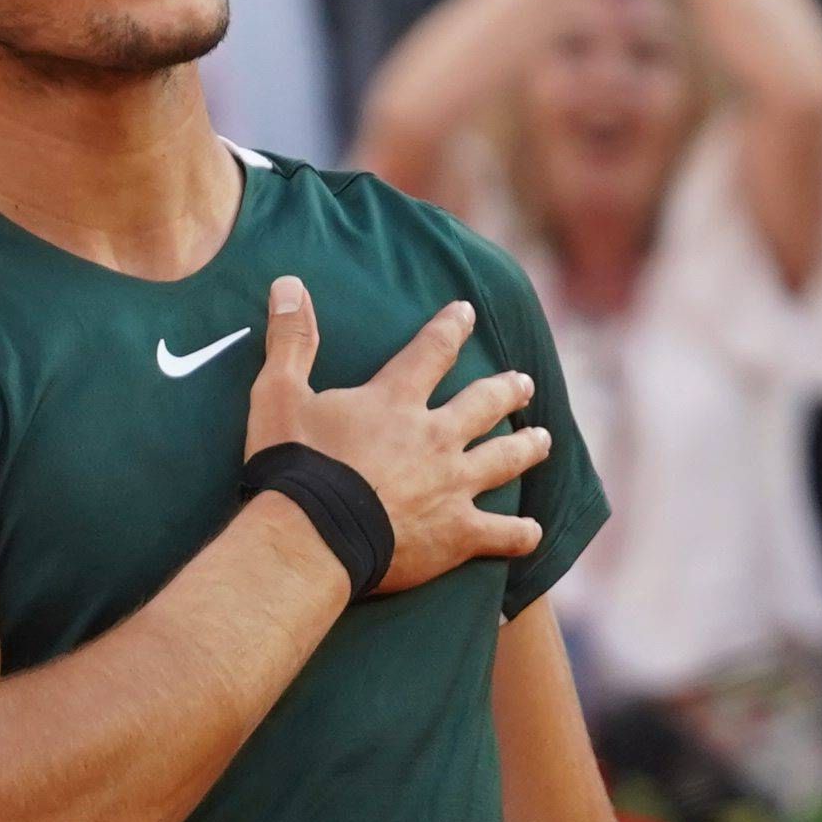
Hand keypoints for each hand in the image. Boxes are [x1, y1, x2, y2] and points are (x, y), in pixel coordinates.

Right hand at [244, 281, 553, 596]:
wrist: (312, 537)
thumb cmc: (293, 466)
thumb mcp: (278, 393)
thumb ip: (291, 339)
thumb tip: (287, 283)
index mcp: (396, 400)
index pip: (432, 351)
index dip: (450, 328)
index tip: (466, 313)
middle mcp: (435, 437)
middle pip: (484, 404)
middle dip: (506, 390)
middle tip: (523, 383)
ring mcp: (452, 486)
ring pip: (504, 460)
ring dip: (526, 448)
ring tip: (544, 440)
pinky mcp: (457, 533)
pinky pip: (502, 533)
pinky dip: (519, 534)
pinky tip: (531, 534)